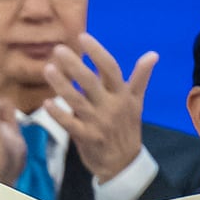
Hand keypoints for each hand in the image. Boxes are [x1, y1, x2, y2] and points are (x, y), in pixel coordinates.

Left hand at [44, 31, 159, 184]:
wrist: (123, 162)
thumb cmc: (127, 127)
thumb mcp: (136, 102)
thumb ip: (141, 77)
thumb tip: (153, 54)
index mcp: (122, 94)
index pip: (110, 68)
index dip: (97, 52)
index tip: (82, 37)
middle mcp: (110, 106)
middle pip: (90, 81)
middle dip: (74, 64)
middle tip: (58, 49)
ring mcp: (97, 122)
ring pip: (76, 100)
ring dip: (61, 85)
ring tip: (48, 69)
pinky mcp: (86, 137)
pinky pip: (69, 124)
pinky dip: (58, 114)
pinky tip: (46, 103)